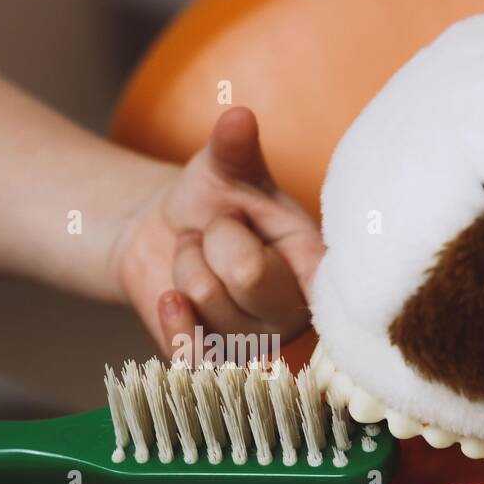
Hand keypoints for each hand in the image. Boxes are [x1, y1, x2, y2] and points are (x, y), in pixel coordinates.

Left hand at [111, 107, 324, 355]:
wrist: (163, 237)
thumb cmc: (209, 202)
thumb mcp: (221, 169)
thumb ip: (233, 148)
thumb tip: (239, 116)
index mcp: (314, 265)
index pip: (320, 275)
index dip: (287, 252)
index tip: (255, 230)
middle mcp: (293, 311)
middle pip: (248, 276)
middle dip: (214, 241)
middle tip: (215, 234)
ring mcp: (255, 344)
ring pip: (209, 302)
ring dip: (189, 269)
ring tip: (199, 258)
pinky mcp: (216, 367)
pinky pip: (194, 353)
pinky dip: (174, 317)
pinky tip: (170, 297)